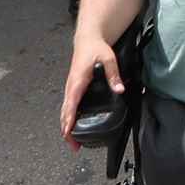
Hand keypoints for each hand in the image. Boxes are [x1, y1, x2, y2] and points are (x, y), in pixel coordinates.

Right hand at [59, 22, 127, 149]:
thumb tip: (119, 89)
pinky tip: (74, 125)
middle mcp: (72, 86)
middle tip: (74, 145)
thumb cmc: (95, 47)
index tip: (68, 132)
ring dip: (67, 125)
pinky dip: (69, 117)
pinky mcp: (74, 88)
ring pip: (65, 110)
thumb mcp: (108, 58)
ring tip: (72, 140)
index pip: (71, 104)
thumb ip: (113, 74)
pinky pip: (69, 105)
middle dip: (67, 129)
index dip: (69, 120)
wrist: (88, 39)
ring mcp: (72, 88)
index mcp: (77, 80)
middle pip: (65, 112)